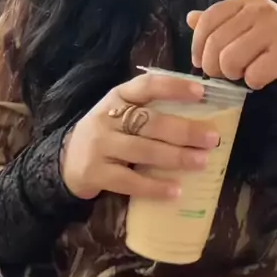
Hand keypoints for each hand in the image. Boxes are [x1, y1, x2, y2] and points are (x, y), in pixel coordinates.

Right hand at [62, 73, 219, 200]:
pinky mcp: (96, 173)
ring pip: (144, 151)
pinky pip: (130, 181)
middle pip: (150, 122)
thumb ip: (150, 110)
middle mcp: (108, 118)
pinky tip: (175, 191)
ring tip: (201, 162)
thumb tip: (200, 115)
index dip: (174, 87)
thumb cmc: (108, 133)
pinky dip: (155, 187)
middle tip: (211, 138)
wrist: (65, 160)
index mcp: (118, 96)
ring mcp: (100, 146)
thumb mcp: (121, 113)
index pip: (147, 85)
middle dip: (184, 130)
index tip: (201, 92)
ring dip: (176, 157)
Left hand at [188, 0, 276, 91]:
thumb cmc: (269, 42)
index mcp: (246, 0)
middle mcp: (261, 9)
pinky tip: (262, 78)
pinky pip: (253, 75)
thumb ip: (218, 23)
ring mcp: (275, 29)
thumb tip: (190, 17)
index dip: (197, 44)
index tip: (198, 61)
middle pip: (216, 42)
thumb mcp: (242, 27)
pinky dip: (253, 82)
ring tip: (243, 73)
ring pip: (230, 60)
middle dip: (214, 66)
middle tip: (224, 73)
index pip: (208, 19)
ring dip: (233, 74)